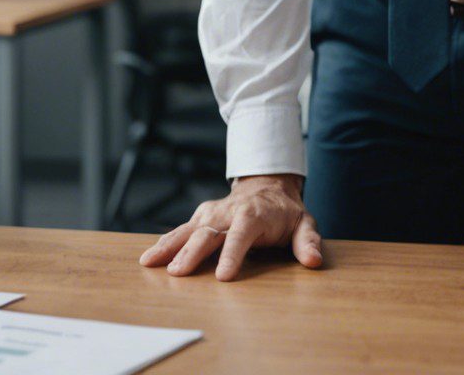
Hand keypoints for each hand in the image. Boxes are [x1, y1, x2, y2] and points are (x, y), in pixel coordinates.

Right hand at [139, 174, 322, 280]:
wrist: (266, 186)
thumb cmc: (285, 212)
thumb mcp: (304, 224)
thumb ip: (308, 242)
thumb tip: (314, 260)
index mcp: (252, 215)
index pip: (240, 237)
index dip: (231, 257)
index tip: (223, 277)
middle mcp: (227, 211)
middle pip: (206, 234)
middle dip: (190, 254)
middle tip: (177, 273)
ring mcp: (210, 212)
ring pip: (186, 230)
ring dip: (168, 246)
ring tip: (149, 262)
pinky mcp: (201, 216)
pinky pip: (180, 230)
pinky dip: (164, 242)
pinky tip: (150, 257)